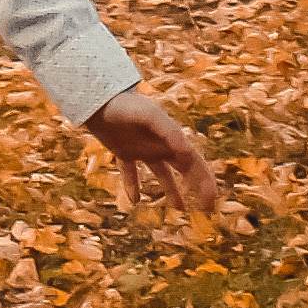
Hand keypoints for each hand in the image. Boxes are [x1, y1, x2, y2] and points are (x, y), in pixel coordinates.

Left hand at [84, 90, 218, 214]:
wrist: (96, 97)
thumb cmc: (124, 104)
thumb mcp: (148, 115)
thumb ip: (168, 131)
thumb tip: (186, 151)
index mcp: (171, 137)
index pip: (195, 163)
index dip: (205, 183)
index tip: (211, 203)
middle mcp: (160, 144)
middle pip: (185, 169)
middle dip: (198, 188)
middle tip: (206, 209)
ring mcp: (142, 148)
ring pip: (162, 173)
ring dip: (172, 190)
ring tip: (180, 209)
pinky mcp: (123, 150)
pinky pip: (130, 172)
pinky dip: (132, 185)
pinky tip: (134, 200)